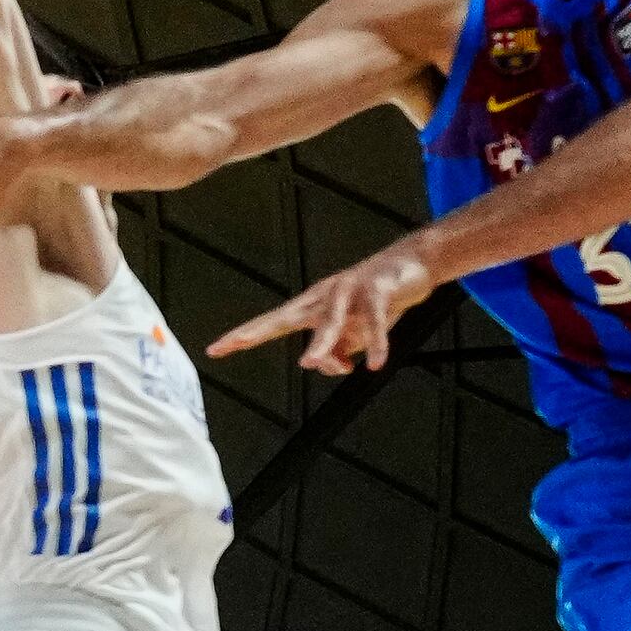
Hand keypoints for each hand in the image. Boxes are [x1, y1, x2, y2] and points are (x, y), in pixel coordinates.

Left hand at [212, 240, 435, 375]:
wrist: (414, 263)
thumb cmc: (376, 299)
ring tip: (310, 363)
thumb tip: (324, 367)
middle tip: (235, 343)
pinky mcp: (376, 289)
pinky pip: (374, 320)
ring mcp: (348, 290)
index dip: (245, 336)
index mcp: (312, 306)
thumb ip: (337, 351)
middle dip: (258, 330)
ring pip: (330, 321)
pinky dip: (376, 342)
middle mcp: (322, 296)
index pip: (272, 323)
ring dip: (320, 343)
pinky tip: (375, 363)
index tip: (216, 349)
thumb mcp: (354, 332)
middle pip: (284, 316)